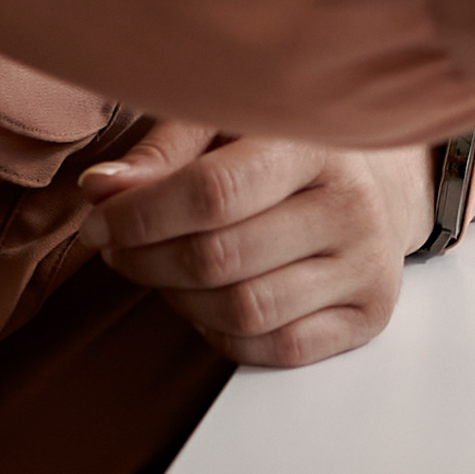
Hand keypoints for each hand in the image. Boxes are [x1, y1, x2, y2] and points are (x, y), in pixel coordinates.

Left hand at [79, 127, 438, 368]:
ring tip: (163, 272)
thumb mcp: (223, 124)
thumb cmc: (281, 148)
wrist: (376, 180)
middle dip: (146, 260)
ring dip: (179, 300)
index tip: (98, 224)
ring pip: (242, 310)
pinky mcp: (368, 313)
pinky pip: (275, 349)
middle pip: (218, 258)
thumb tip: (100, 189)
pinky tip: (209, 302)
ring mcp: (367, 265)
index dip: (138, 217)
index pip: (212, 192)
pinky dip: (223, 334)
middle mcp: (352, 205)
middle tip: (119, 249)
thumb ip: (162, 152)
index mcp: (316, 142)